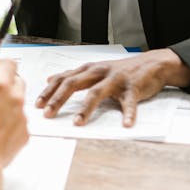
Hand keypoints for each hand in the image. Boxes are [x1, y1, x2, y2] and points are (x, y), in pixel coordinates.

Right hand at [0, 60, 28, 167]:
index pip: (9, 63)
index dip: (0, 65)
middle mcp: (15, 97)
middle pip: (17, 80)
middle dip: (6, 82)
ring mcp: (22, 116)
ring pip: (19, 101)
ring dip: (8, 102)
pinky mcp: (25, 132)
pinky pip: (19, 120)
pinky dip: (10, 121)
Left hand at [34, 49, 189, 126]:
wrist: (153, 63)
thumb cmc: (121, 70)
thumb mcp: (95, 69)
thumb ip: (73, 75)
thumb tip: (50, 78)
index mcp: (88, 69)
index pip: (62, 79)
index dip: (48, 91)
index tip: (36, 105)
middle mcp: (99, 72)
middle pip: (73, 84)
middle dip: (58, 99)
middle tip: (47, 114)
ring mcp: (116, 79)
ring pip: (97, 93)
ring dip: (86, 108)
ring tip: (78, 123)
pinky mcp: (133, 87)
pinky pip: (129, 103)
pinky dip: (128, 114)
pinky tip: (126, 125)